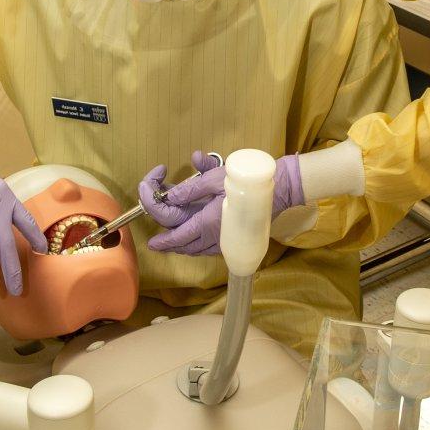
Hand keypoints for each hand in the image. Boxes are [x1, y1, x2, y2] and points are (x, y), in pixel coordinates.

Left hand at [145, 152, 304, 256]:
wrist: (277, 191)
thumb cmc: (245, 183)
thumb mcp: (214, 179)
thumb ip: (190, 189)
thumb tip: (170, 197)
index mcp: (207, 223)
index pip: (176, 234)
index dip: (162, 237)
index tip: (151, 239)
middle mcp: (214, 238)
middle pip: (183, 246)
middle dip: (168, 244)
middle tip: (158, 241)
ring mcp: (224, 242)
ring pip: (196, 250)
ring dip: (181, 246)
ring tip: (171, 243)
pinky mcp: (233, 240)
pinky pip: (208, 249)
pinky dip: (196, 247)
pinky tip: (193, 241)